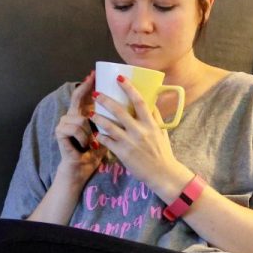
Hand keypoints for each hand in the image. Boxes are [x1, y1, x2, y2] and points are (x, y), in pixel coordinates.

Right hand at [53, 71, 103, 183]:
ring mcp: (64, 123)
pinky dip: (83, 138)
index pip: (85, 95)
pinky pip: (76, 128)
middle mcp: (71, 115)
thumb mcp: (107, 134)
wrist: (81, 169)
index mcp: (83, 114)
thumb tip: (131, 107)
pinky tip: (85, 146)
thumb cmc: (95, 152)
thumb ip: (113, 120)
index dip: (88, 84)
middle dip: (85, 89)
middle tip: (92, 80)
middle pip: (77, 98)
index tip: (94, 73)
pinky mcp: (60, 132)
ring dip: (89, 131)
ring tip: (92, 142)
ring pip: (81, 117)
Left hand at [90, 76, 187, 196]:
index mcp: (150, 124)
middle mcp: (140, 131)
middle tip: (96, 93)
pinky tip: (95, 132)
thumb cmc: (162, 152)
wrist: (162, 174)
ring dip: (98, 118)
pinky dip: (100, 136)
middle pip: (120, 111)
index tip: (119, 78)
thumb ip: (154, 117)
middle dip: (106, 100)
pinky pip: (107, 141)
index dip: (129, 88)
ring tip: (90, 113)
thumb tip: (150, 102)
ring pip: (109, 126)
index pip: (139, 101)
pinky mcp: (123, 153)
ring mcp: (130, 142)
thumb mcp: (161, 132)